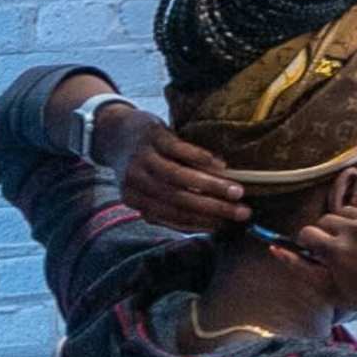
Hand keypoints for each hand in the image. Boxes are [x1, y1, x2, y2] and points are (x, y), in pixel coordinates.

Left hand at [110, 112, 249, 238]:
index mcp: (133, 199)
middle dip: (213, 208)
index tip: (225, 226)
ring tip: (237, 191)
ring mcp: (144, 157)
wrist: (114, 130)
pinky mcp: (154, 136)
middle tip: (242, 213)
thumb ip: (164, 206)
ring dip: (212, 186)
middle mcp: (136, 180)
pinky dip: (202, 159)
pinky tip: (221, 164)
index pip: (170, 216)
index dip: (200, 223)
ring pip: (180, 177)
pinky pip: (181, 150)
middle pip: (178, 199)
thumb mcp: (142, 189)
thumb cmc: (137, 165)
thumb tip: (201, 224)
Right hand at [267, 191, 356, 335]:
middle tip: (340, 255)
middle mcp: (355, 229)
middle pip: (326, 220)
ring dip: (347, 226)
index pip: (306, 233)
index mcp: (336, 249)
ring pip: (349, 213)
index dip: (309, 245)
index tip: (317, 255)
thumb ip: (300, 269)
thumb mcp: (332, 291)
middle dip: (327, 235)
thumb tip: (275, 249)